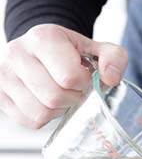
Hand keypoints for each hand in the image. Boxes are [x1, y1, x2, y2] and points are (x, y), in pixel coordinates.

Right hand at [0, 24, 127, 128]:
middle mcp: (17, 53)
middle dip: (73, 97)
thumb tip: (111, 79)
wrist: (39, 49)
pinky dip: (45, 117)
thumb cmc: (70, 51)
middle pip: (54, 97)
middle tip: (76, 89)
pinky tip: (48, 101)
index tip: (85, 76)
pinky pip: (30, 121)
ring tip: (62, 94)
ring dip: (59, 109)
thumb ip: (113, 58)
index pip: (69, 76)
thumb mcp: (96, 47)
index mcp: (43, 37)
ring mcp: (4, 75)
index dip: (84, 83)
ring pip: (40, 112)